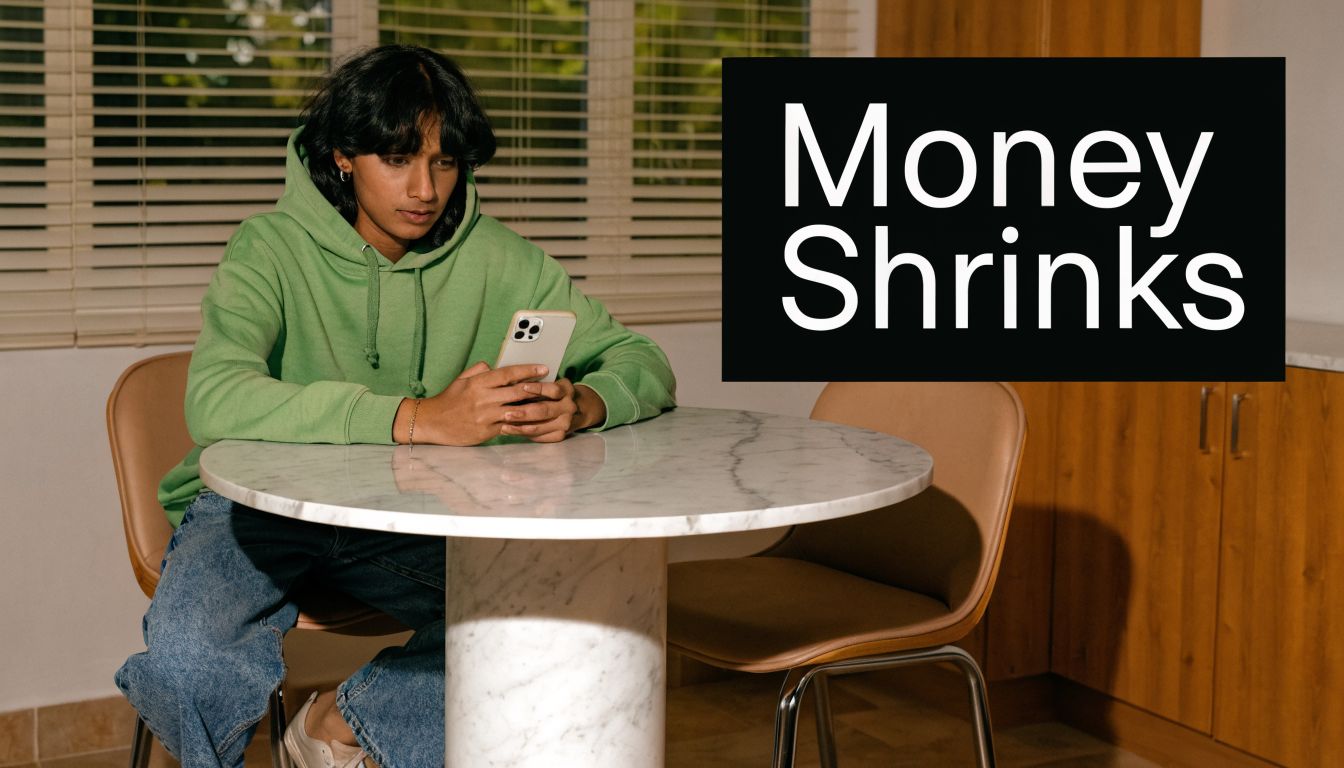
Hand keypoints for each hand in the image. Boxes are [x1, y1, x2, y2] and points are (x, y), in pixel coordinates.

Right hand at [393, 361, 553, 445]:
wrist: (432, 422)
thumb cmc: (448, 400)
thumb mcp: (462, 379)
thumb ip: (480, 371)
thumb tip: (496, 367)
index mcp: (479, 383)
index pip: (508, 374)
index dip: (528, 370)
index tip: (544, 368)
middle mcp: (484, 398)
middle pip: (517, 391)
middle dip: (539, 388)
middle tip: (555, 385)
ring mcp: (486, 416)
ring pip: (518, 410)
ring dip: (536, 406)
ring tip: (551, 403)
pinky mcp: (487, 431)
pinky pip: (511, 427)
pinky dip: (525, 423)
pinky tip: (537, 421)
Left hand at [499, 379, 607, 443]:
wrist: (576, 410)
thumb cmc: (554, 393)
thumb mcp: (551, 383)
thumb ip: (534, 382)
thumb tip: (508, 380)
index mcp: (567, 390)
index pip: (553, 390)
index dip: (538, 388)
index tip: (521, 387)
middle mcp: (569, 407)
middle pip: (545, 410)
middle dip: (524, 412)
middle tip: (506, 413)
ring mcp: (566, 423)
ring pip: (540, 427)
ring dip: (520, 427)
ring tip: (504, 426)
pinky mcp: (561, 435)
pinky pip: (540, 437)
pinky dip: (524, 435)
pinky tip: (510, 432)